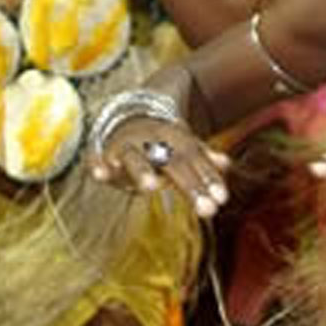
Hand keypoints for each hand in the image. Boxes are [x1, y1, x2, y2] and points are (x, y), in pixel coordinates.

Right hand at [90, 110, 230, 217]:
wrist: (127, 116)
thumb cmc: (162, 141)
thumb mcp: (184, 147)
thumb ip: (203, 158)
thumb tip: (227, 164)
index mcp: (176, 138)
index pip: (195, 157)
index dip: (209, 178)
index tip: (222, 199)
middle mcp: (152, 140)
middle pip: (172, 162)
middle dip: (190, 185)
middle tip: (207, 210)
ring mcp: (127, 146)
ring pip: (135, 158)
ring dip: (142, 171)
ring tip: (150, 187)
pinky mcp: (103, 154)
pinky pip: (98, 158)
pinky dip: (99, 165)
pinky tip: (101, 174)